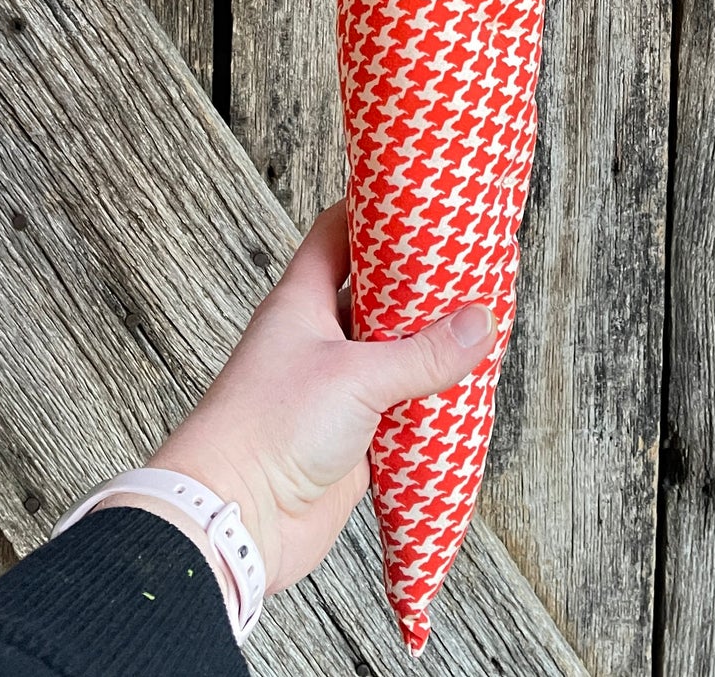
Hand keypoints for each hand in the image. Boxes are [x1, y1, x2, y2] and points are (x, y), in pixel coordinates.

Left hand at [105, 201, 496, 597]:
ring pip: (392, 353)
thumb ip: (422, 353)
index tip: (418, 194)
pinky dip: (430, 399)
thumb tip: (480, 324)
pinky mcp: (351, 437)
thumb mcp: (355, 376)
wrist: (234, 520)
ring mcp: (335, 389)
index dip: (373, 209)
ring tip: (480, 322)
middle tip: (468, 262)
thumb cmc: (267, 429)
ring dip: (430, 344)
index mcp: (301, 302)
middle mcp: (318, 339)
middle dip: (419, 281)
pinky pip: (400, 408)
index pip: (337, 234)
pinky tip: (464, 390)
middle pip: (375, 294)